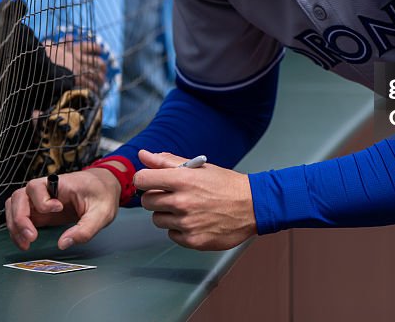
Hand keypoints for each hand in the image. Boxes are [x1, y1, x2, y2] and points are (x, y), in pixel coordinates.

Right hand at [5, 169, 121, 250]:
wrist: (103, 188)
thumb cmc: (102, 195)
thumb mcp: (102, 213)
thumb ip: (85, 229)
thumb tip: (63, 244)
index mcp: (61, 183)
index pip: (37, 187)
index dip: (41, 201)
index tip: (58, 209)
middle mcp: (45, 189)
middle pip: (18, 197)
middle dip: (20, 218)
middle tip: (31, 237)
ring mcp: (39, 199)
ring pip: (14, 206)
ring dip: (15, 225)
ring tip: (26, 244)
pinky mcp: (38, 210)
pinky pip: (19, 216)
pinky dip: (17, 230)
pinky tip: (25, 243)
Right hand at [43, 38, 107, 92]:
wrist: (42, 68)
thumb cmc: (43, 57)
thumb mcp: (50, 46)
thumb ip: (60, 43)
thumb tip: (68, 37)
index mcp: (74, 50)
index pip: (91, 47)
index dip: (96, 48)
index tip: (99, 50)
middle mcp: (80, 59)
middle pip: (98, 62)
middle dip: (102, 66)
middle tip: (103, 69)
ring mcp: (80, 70)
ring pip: (97, 75)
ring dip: (100, 79)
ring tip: (101, 82)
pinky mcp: (79, 81)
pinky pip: (91, 86)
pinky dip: (94, 89)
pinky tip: (95, 91)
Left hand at [135, 150, 256, 250]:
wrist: (253, 206)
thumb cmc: (226, 185)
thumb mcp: (198, 168)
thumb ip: (167, 162)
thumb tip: (144, 155)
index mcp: (182, 180)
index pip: (142, 179)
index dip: (145, 179)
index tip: (151, 181)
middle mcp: (182, 202)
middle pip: (146, 201)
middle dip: (156, 197)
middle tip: (173, 195)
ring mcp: (187, 223)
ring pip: (158, 219)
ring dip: (168, 214)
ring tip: (187, 208)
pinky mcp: (192, 240)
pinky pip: (171, 234)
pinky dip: (180, 229)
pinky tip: (195, 220)